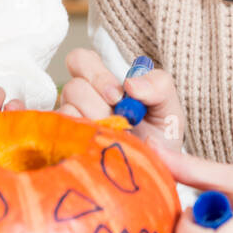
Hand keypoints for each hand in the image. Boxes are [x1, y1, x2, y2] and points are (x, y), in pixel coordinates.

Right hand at [58, 48, 183, 152]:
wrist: (156, 172)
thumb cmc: (160, 137)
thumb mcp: (168, 107)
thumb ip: (158, 85)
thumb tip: (130, 83)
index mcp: (103, 84)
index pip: (80, 60)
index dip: (95, 74)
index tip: (118, 95)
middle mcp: (82, 101)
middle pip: (73, 86)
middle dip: (97, 102)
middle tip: (117, 117)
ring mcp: (72, 124)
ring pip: (68, 111)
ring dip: (95, 123)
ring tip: (113, 137)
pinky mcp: (65, 148)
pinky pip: (63, 137)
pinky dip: (84, 141)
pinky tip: (101, 149)